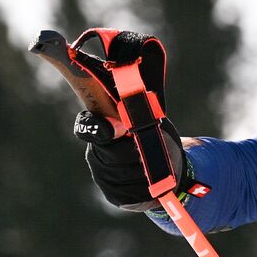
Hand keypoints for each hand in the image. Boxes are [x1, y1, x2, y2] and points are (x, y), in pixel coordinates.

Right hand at [68, 29, 189, 211]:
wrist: (170, 170)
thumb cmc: (156, 135)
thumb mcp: (151, 114)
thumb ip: (139, 100)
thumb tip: (141, 59)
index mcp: (99, 128)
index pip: (87, 127)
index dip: (96, 128)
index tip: (112, 128)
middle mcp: (96, 154)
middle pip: (112, 153)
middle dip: (135, 148)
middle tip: (149, 146)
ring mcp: (104, 177)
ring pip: (126, 174)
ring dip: (147, 167)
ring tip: (157, 163)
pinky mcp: (116, 197)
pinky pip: (134, 193)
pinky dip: (151, 186)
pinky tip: (155, 182)